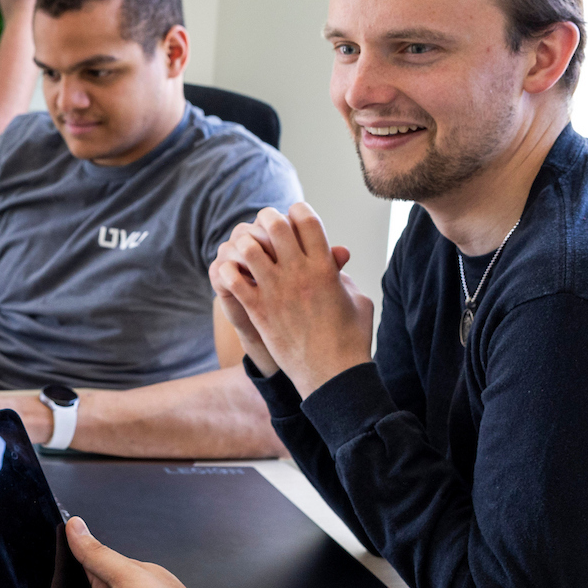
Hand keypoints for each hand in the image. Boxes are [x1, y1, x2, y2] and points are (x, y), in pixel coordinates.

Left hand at [209, 206, 374, 395]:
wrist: (333, 376)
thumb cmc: (351, 339)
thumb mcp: (359, 300)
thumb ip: (343, 276)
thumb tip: (334, 261)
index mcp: (325, 267)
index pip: (306, 219)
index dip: (297, 211)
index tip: (293, 217)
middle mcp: (299, 273)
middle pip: (275, 225)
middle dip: (267, 220)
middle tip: (265, 228)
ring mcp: (276, 291)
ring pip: (249, 248)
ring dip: (245, 244)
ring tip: (247, 251)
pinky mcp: (258, 311)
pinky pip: (232, 279)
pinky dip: (228, 271)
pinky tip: (233, 274)